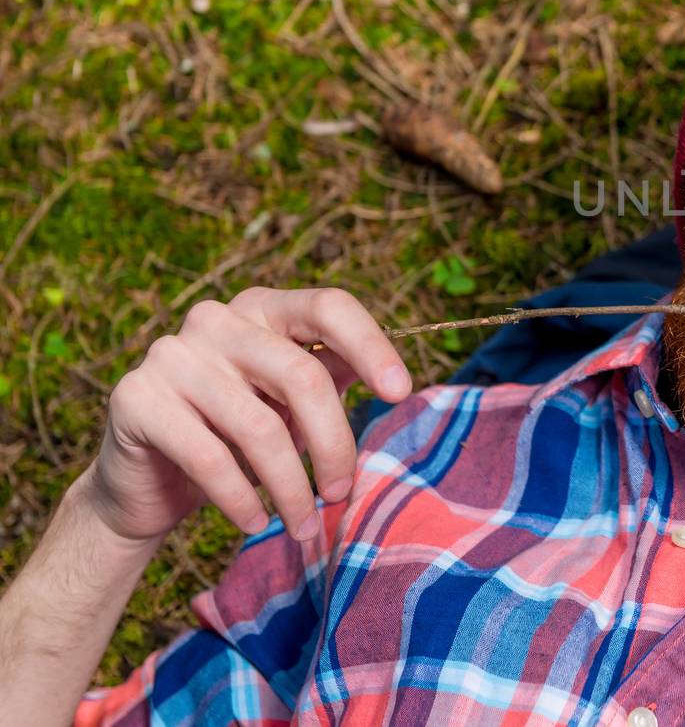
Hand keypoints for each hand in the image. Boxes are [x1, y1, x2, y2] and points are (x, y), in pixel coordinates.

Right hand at [81, 287, 412, 545]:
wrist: (146, 484)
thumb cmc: (236, 437)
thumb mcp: (290, 406)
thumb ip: (331, 380)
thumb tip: (395, 381)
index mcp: (262, 307)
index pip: (328, 306)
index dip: (370, 345)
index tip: (400, 394)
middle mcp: (216, 319)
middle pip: (302, 375)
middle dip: (334, 444)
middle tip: (342, 493)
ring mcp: (171, 354)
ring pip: (260, 427)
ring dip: (291, 488)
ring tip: (304, 525)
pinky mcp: (136, 398)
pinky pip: (210, 458)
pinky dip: (243, 500)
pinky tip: (257, 522)